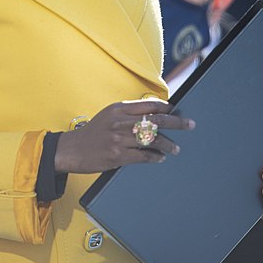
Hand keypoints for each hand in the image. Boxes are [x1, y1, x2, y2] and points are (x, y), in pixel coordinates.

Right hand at [54, 99, 194, 173]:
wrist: (72, 149)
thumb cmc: (93, 133)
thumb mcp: (109, 115)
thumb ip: (128, 113)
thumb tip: (153, 114)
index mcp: (118, 109)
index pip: (149, 104)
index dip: (165, 107)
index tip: (176, 111)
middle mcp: (120, 122)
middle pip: (155, 120)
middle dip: (176, 122)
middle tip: (190, 124)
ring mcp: (119, 139)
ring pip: (152, 139)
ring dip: (168, 144)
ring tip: (176, 148)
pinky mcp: (118, 156)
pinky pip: (143, 156)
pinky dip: (155, 157)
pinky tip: (160, 158)